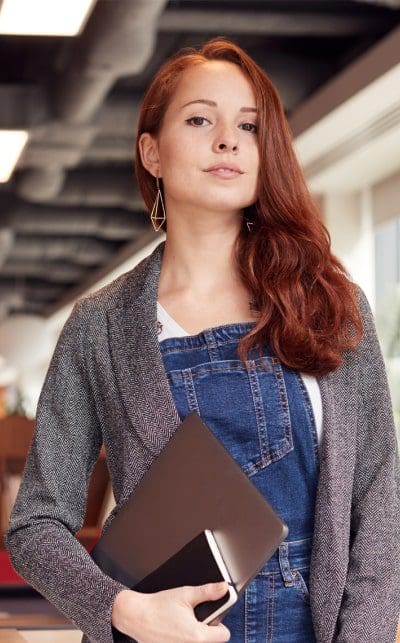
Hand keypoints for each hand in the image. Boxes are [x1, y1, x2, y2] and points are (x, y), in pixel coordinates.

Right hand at [112, 581, 230, 641]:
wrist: (135, 616)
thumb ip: (208, 592)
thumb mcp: (185, 594)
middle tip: (194, 619)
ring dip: (195, 637)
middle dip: (207, 631)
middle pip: (211, 642)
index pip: (224, 636)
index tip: (212, 618)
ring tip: (183, 626)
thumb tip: (223, 588)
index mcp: (197, 635)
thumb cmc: (158, 606)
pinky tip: (175, 632)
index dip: (220, 624)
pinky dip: (183, 640)